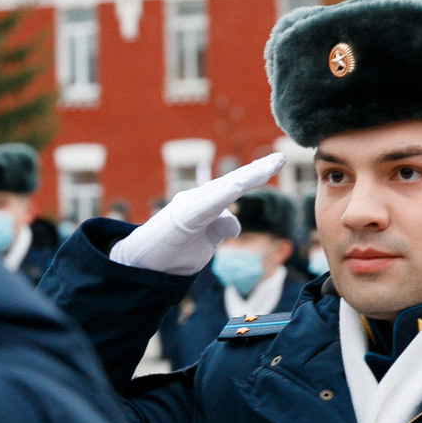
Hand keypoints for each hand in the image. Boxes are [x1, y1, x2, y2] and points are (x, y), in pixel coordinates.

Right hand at [110, 154, 286, 275]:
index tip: (277, 163)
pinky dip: (223, 194)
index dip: (256, 174)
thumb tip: (235, 220)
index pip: (235, 186)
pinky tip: (238, 185)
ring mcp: (190, 205)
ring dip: (247, 178)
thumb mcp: (206, 240)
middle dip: (258, 170)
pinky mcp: (183, 216)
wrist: (141, 264)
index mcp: (205, 204)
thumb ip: (222, 227)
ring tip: (269, 168)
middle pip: (233, 182)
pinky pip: (208, 204)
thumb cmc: (173, 253)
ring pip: (224, 189)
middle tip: (281, 158)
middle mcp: (197, 199)